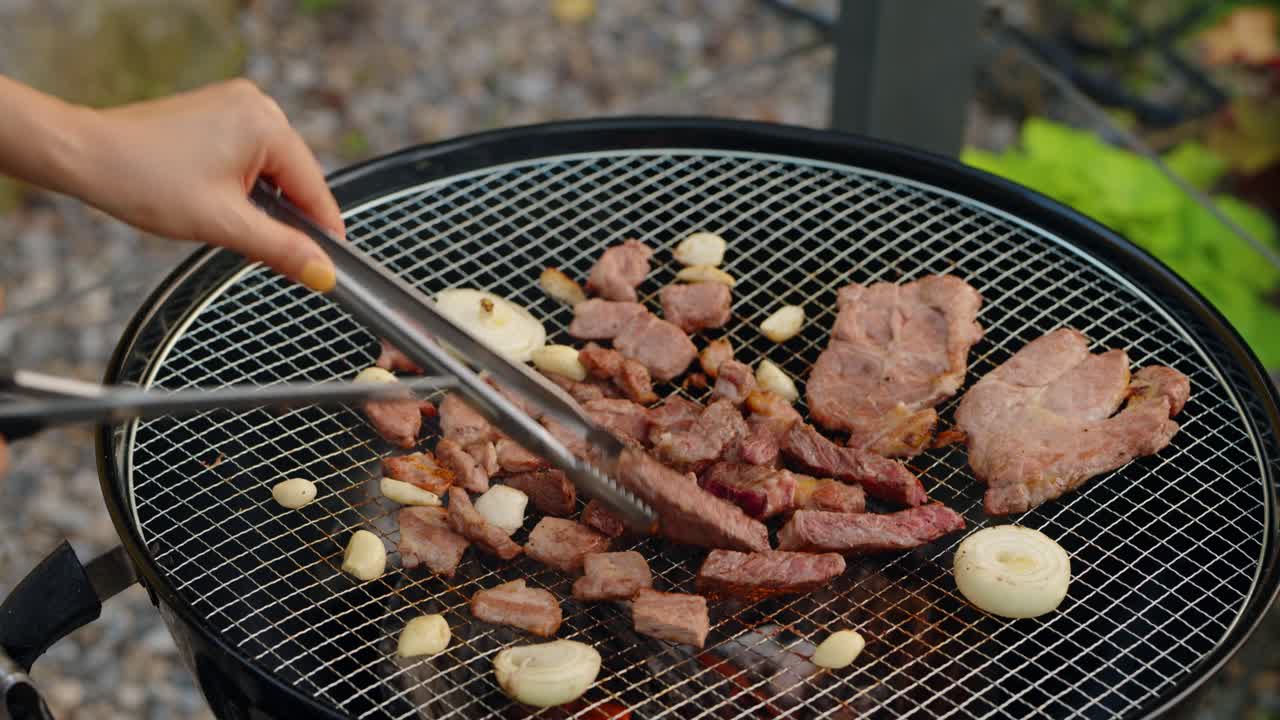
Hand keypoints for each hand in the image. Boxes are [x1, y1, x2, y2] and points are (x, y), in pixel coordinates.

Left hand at [72, 79, 341, 290]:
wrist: (84, 155)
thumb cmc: (143, 179)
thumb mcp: (223, 224)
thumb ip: (282, 249)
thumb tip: (322, 272)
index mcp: (267, 124)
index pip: (314, 188)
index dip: (322, 232)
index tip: (328, 267)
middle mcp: (257, 105)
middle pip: (295, 178)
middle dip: (285, 218)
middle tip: (271, 258)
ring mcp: (236, 105)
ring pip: (272, 170)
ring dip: (262, 203)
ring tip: (231, 226)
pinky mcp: (217, 113)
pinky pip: (250, 157)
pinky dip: (244, 186)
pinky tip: (222, 204)